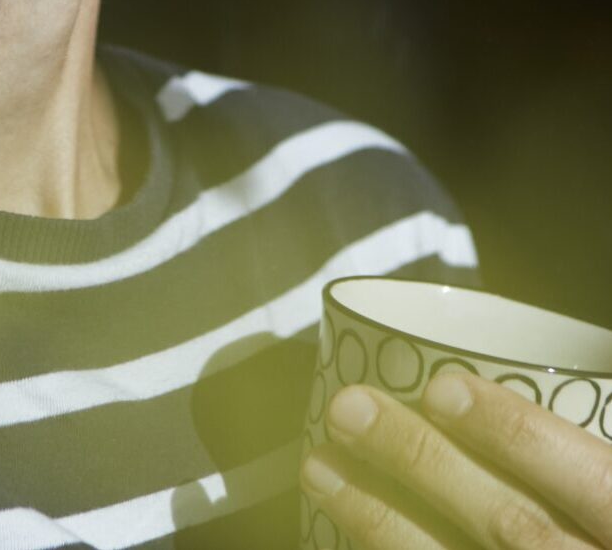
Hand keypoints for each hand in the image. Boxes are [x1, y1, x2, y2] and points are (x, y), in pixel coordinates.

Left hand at [300, 371, 611, 547]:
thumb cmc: (601, 521)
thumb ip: (583, 444)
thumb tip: (527, 371)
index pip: (588, 481)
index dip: (515, 434)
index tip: (441, 387)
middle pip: (511, 525)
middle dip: (423, 463)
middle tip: (348, 408)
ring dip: (380, 518)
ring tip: (319, 467)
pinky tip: (343, 532)